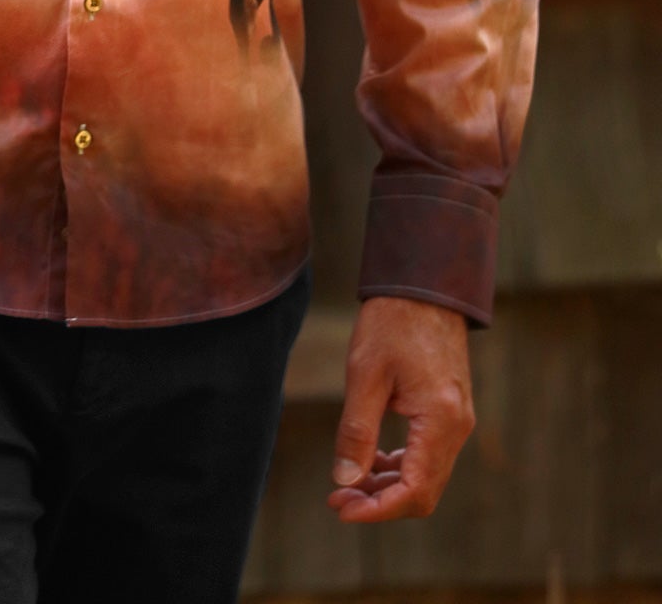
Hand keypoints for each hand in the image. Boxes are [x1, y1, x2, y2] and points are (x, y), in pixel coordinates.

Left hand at [328, 295, 473, 521]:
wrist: (423, 285)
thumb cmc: (393, 322)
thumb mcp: (365, 374)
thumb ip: (356, 431)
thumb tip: (346, 480)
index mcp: (441, 420)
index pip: (415, 491)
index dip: (377, 509)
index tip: (340, 507)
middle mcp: (458, 427)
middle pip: (423, 492)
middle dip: (379, 501)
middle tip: (337, 496)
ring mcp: (458, 420)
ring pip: (426, 476)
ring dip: (388, 486)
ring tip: (347, 481)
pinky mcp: (451, 411)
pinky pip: (429, 456)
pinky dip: (400, 465)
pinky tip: (371, 459)